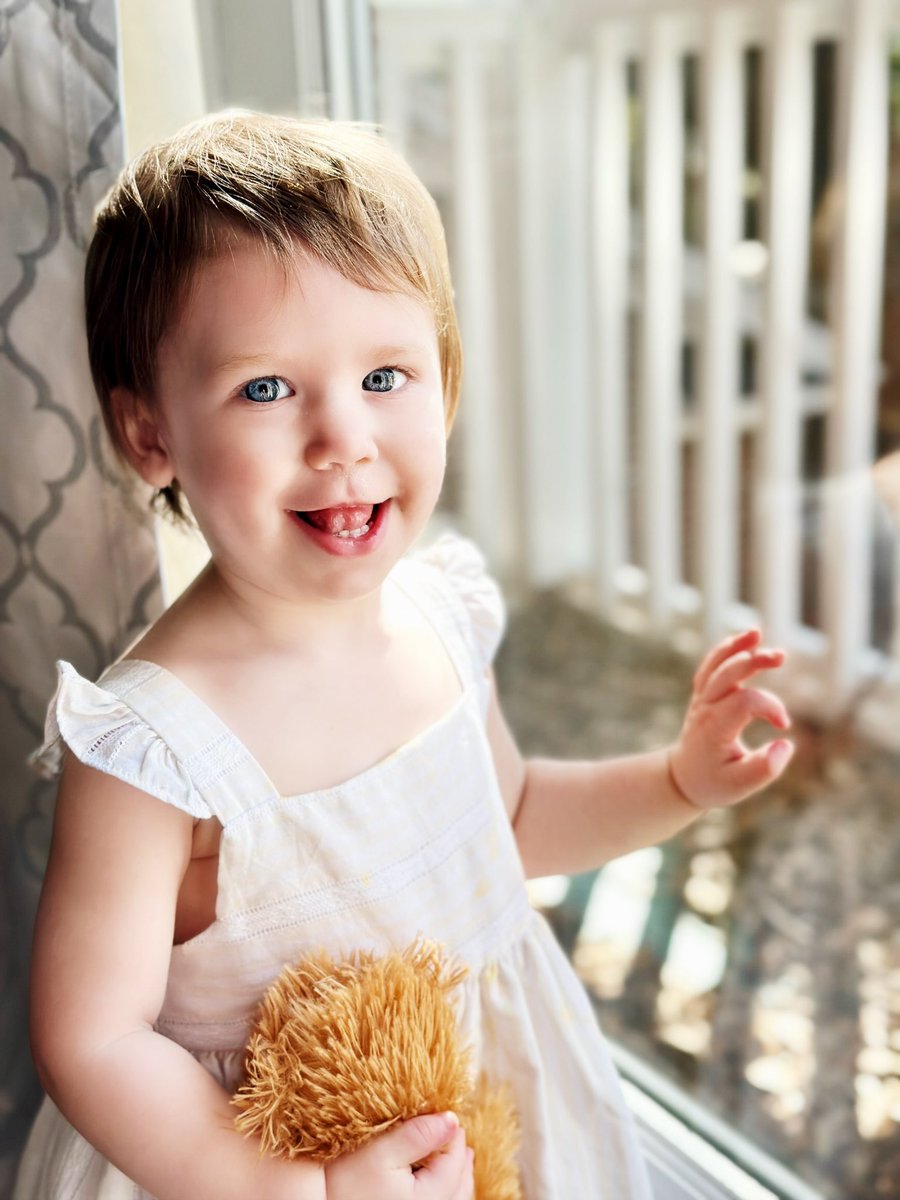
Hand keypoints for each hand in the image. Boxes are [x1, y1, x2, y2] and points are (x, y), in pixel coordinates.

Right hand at [324, 1112, 472, 1199]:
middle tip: (448, 1127)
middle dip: (456, 1151)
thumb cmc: (345, 1187)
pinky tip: (434, 1178)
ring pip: (455, 1196)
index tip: (441, 1109)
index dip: (450, 1128)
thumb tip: (452, 1119)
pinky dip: (444, 1189)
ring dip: (454, 1172)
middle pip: (460, 1180)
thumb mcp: (379, 1154)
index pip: (455, 1156)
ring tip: (451, 1152)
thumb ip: (416, 1135)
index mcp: (432, 1196)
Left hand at [667, 629, 792, 809]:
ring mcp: (701, 699)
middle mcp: (705, 708)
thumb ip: (765, 769)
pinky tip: (747, 639)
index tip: (784, 726)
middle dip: (753, 661)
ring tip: (757, 633)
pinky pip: (710, 666)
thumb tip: (786, 744)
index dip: (770, 707)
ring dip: (736, 648)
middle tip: (780, 656)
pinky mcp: (703, 694)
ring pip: (715, 665)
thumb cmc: (714, 782)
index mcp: (715, 728)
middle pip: (726, 674)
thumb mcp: (740, 785)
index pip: (745, 702)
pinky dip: (726, 650)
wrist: (684, 778)